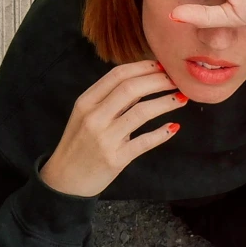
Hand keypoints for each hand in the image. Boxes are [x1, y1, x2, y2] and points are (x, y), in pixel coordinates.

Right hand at [39, 62, 183, 198]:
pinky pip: (144, 142)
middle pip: (131, 88)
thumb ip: (109, 100)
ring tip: (181, 98)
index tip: (161, 65)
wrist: (64, 181)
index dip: (143, 67)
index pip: (117, 75)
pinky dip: (162, 133)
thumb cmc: (78, 145)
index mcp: (86, 102)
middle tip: (177, 80)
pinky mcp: (115, 159)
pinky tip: (174, 126)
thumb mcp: (85, 116)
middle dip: (159, 80)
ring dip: (166, 102)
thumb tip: (143, 82)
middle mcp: (94, 117)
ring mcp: (104, 138)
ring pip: (141, 112)